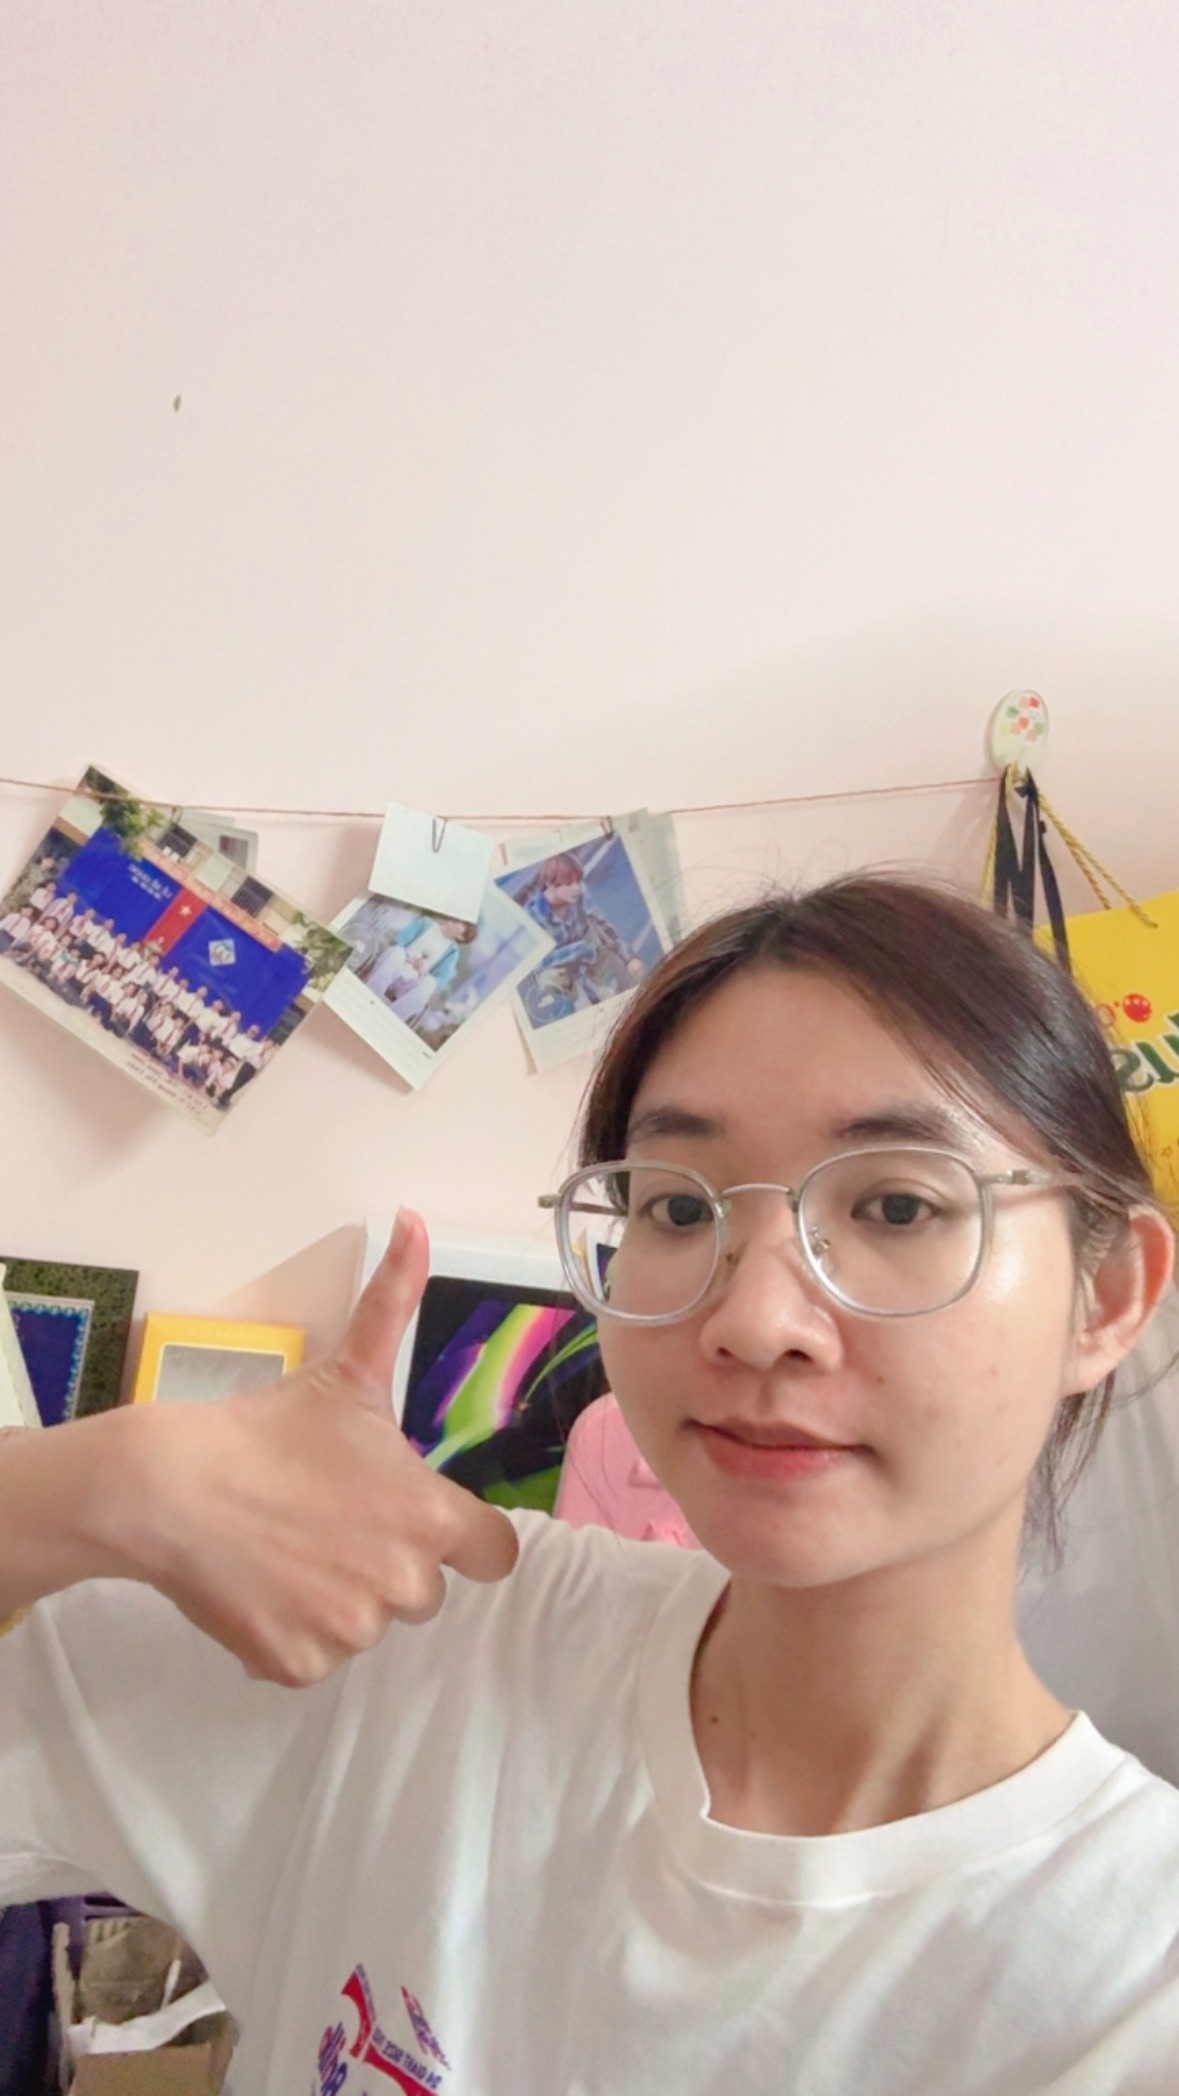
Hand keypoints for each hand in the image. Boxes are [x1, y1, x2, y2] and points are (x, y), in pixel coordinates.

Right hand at [123, 1211, 518, 1684]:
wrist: (170, 1486)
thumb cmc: (269, 1427)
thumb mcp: (347, 1368)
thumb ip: (395, 1298)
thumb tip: (417, 1218)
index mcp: (429, 1517)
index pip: (495, 1553)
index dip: (464, 1538)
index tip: (420, 1520)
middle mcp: (404, 1584)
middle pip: (422, 1591)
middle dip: (385, 1562)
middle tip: (328, 1520)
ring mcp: (349, 1631)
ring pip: (363, 1623)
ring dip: (337, 1596)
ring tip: (286, 1546)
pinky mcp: (297, 1665)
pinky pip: (312, 1657)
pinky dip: (288, 1631)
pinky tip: (258, 1583)